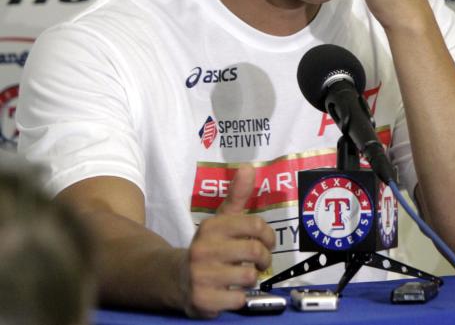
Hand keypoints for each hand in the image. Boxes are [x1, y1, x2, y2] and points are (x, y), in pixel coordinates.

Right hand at [179, 166, 275, 317]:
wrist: (175, 278)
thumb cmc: (209, 246)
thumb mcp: (221, 219)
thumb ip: (237, 195)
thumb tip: (248, 167)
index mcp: (212, 227)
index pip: (256, 226)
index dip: (268, 236)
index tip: (267, 242)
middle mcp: (204, 249)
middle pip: (255, 252)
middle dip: (264, 259)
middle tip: (261, 262)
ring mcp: (201, 275)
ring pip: (249, 277)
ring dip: (251, 278)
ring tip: (243, 275)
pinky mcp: (202, 299)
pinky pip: (239, 299)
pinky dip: (240, 297)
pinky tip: (230, 291)